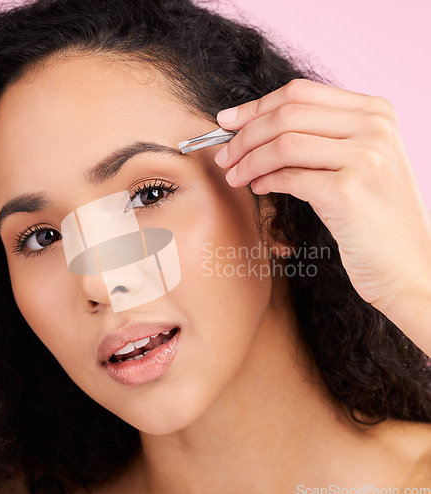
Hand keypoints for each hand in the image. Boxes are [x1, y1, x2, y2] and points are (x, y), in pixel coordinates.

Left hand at [214, 79, 430, 325]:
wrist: (405, 264)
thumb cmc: (373, 216)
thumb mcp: (358, 163)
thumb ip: (321, 139)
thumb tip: (257, 128)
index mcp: (375, 112)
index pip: (300, 93)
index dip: (255, 106)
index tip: (226, 120)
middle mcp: (374, 127)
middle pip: (287, 114)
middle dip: (244, 135)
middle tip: (223, 156)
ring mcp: (366, 156)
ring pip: (283, 143)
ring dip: (248, 160)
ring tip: (233, 176)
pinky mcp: (349, 190)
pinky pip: (289, 176)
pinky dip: (264, 180)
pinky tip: (257, 188)